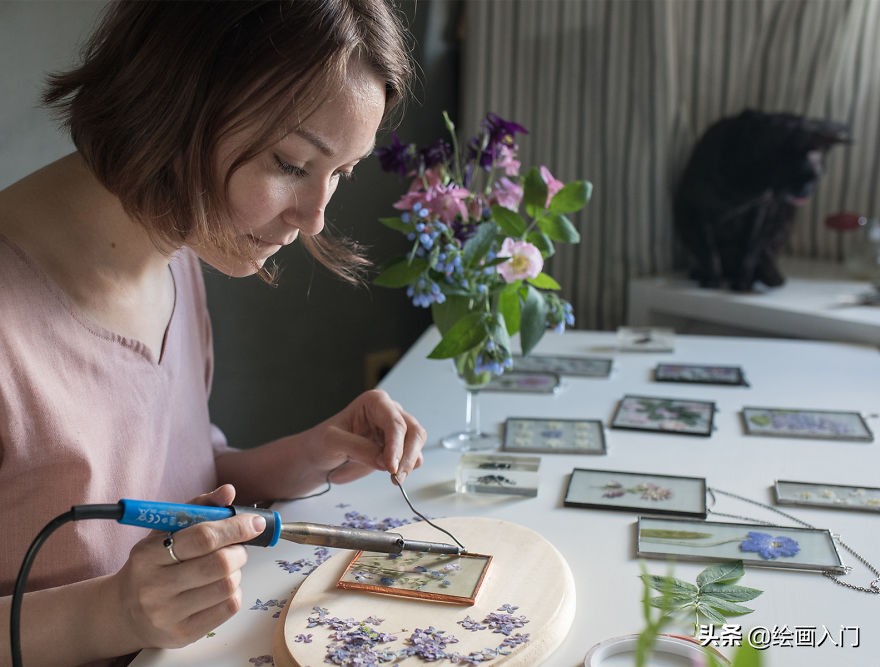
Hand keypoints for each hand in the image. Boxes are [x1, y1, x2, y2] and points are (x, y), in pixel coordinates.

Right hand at [109, 485, 263, 648]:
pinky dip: (233, 593)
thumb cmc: (153, 564)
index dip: (235, 527)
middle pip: (220, 564)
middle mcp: (154, 586)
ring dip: (236, 572)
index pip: (203, 537)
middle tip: (236, 548)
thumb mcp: (166, 531)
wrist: (125, 611)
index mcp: (148, 554)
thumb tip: (228, 492)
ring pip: (227, 585)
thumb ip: (199, 507)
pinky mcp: (183, 634)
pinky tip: (219, 588)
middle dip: (239, 551)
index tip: (254, 522)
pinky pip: (228, 608)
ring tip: (224, 568)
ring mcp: (168, 614)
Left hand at [311, 389, 425, 485]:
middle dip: (408, 454)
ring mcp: (394, 431)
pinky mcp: (397, 448)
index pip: (394, 421)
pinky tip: (394, 476)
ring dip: (410, 463)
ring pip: (417, 443)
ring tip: (394, 479)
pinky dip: (408, 468)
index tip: (391, 465)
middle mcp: (389, 412)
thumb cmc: (322, 443)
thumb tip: (385, 460)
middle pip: (413, 430)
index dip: (396, 444)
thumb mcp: (333, 442)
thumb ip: (359, 448)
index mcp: (374, 402)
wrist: (320, 458)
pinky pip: (412, 457)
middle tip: (396, 476)